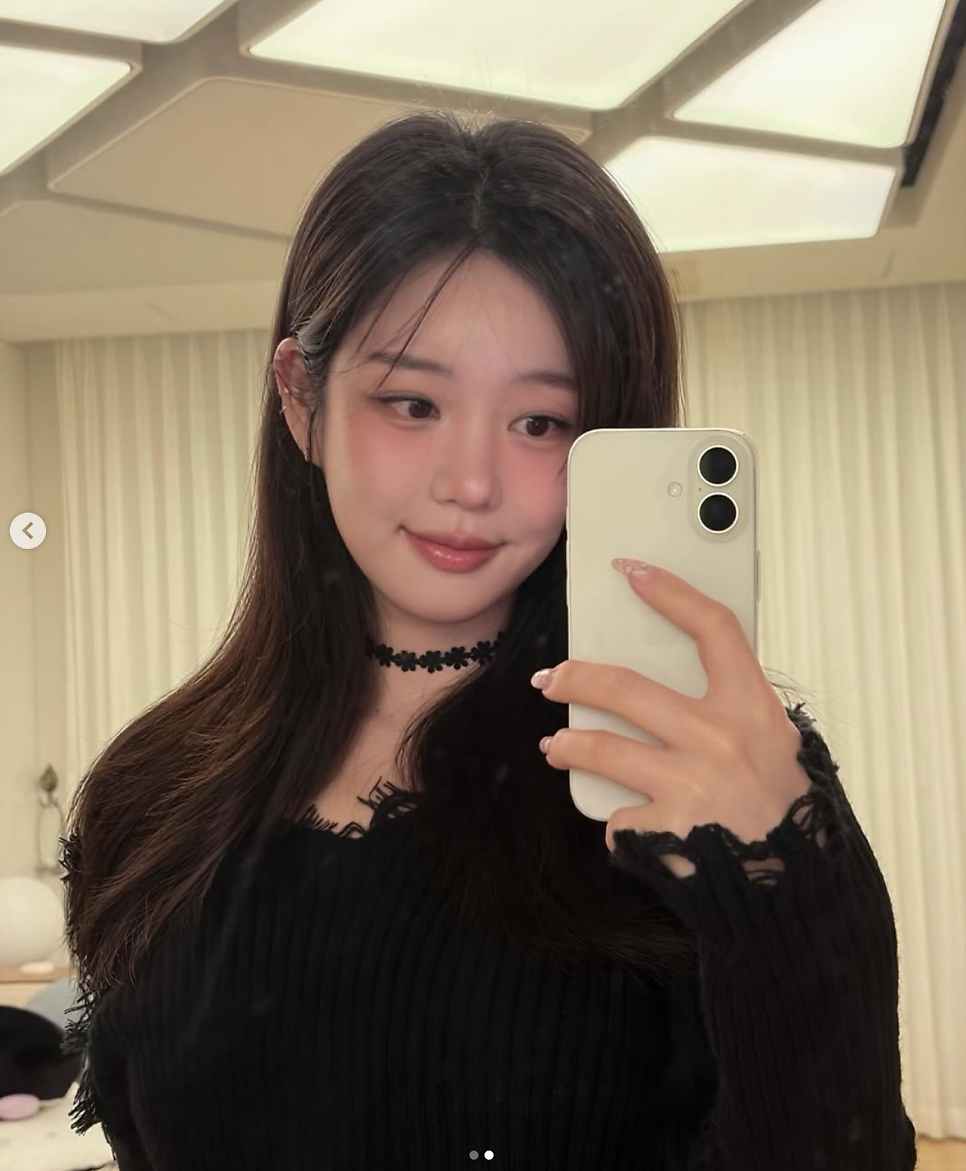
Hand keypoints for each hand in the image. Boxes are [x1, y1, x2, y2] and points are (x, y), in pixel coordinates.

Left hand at [532, 559, 814, 878]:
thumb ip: (731, 710)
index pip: (713, 629)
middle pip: (625, 687)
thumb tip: (664, 684)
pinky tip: (627, 825)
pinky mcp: (667, 831)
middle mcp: (720, 739)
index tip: (632, 571)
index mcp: (753, 709)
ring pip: (600, 749)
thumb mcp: (775, 746)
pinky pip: (618, 819)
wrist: (798, 891)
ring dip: (568, 746)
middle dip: (574, 678)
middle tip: (550, 679)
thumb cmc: (785, 813)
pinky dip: (618, 823)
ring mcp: (690, 785)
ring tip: (557, 747)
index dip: (670, 592)